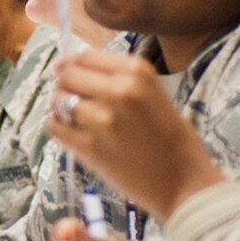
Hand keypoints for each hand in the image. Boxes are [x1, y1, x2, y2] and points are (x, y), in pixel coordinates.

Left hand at [47, 51, 225, 219]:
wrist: (184, 183)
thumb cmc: (172, 139)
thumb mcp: (153, 94)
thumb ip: (118, 80)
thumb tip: (72, 67)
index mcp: (137, 72)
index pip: (86, 57)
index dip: (71, 64)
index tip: (65, 70)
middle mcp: (119, 90)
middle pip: (68, 75)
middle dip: (65, 84)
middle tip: (70, 97)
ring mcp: (102, 119)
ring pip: (58, 100)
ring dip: (60, 107)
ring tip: (73, 117)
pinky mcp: (90, 147)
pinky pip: (55, 127)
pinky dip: (58, 128)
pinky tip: (70, 132)